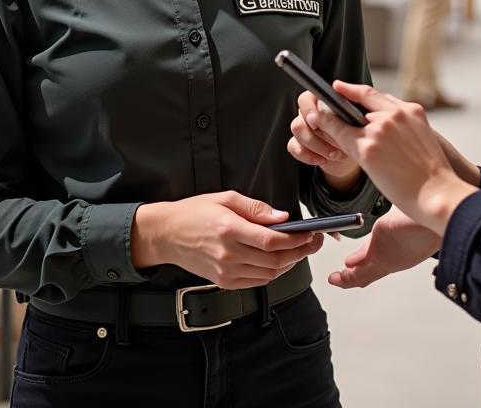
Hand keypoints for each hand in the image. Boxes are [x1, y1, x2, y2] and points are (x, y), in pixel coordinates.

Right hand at [132, 191, 323, 289]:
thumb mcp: (226, 198)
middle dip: (300, 252)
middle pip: (275, 261)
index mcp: (229, 230)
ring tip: (299, 249)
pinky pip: (257, 282)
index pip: (272, 241)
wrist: (166, 234)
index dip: (297, 239)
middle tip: (314, 242)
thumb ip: (256, 208)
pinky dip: (273, 273)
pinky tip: (279, 261)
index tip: (311, 233)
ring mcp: (225, 272)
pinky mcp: (223, 282)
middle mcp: (228, 254)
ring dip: (289, 264)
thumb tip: (282, 217)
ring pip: (269, 274)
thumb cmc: (194, 213)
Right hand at [288, 92, 361, 190]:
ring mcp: (304, 127)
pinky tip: (322, 159)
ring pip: (297, 129)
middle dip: (317, 132)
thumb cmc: (358, 135)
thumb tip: (334, 114)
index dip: (310, 109)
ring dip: (317, 144)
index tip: (317, 123)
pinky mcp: (300, 144)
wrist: (354, 156)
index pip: (308, 98)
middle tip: (335, 141)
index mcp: (323, 102)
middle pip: (300, 115)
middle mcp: (311, 112)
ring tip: (336, 153)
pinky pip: (293, 146)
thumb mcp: (356, 125)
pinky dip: (308, 155)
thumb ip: (344, 117)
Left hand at [312, 82, 477, 234]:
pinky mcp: (368, 147)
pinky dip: (328, 128)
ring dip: (336, 119)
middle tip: (327, 105)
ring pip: (348, 117)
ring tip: (322, 120)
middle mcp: (395, 114)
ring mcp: (381, 129)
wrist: (438, 194)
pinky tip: (320, 127)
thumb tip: (379, 125)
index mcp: (411, 111)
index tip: (341, 87)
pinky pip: (340, 133)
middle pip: (361, 101)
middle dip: (344, 104)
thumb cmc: (432, 176)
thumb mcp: (423, 138)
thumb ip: (403, 126)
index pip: (377, 95)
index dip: (355, 90)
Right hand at [329, 206, 439, 289]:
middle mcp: (392, 252)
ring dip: (348, 277)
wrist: (440, 214)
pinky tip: (339, 276)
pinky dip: (347, 276)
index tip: (351, 261)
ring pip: (362, 273)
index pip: (375, 252)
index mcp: (397, 240)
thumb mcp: (406, 200)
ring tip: (336, 279)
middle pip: (369, 268)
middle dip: (354, 272)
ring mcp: (386, 257)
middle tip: (342, 275)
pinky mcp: (381, 257)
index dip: (362, 258)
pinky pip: (360, 272)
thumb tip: (398, 184)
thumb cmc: (430, 204)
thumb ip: (399, 195)